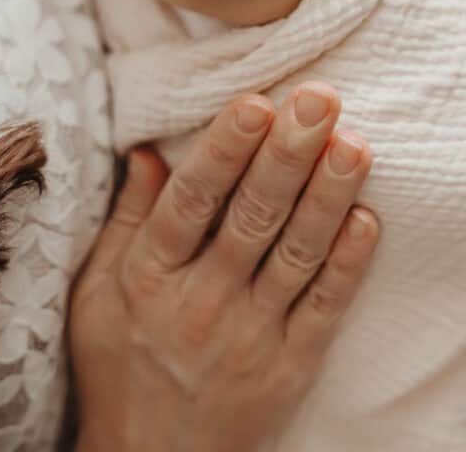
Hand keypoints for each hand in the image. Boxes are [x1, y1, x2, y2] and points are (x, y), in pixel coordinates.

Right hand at [70, 82, 377, 451]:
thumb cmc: (119, 365)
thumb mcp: (97, 292)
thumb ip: (129, 218)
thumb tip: (145, 149)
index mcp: (150, 276)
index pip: (192, 201)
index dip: (226, 150)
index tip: (256, 102)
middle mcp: (202, 303)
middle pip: (253, 217)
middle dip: (289, 153)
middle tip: (321, 98)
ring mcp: (250, 337)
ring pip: (297, 253)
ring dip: (329, 195)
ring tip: (354, 142)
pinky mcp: (290, 366)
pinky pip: (325, 307)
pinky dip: (349, 262)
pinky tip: (368, 216)